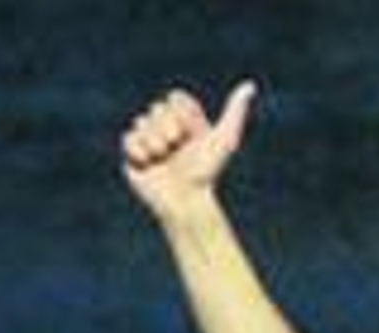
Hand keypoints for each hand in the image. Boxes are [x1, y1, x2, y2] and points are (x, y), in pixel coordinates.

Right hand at [121, 82, 257, 220]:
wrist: (186, 201)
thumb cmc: (207, 173)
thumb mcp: (224, 139)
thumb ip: (234, 112)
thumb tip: (250, 86)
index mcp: (186, 121)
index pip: (175, 98)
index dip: (182, 114)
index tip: (191, 133)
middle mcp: (168, 127)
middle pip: (157, 108)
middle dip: (168, 127)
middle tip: (176, 148)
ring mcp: (149, 140)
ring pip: (141, 122)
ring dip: (155, 142)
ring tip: (164, 158)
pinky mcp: (133, 155)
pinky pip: (128, 138)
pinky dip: (140, 150)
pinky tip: (150, 163)